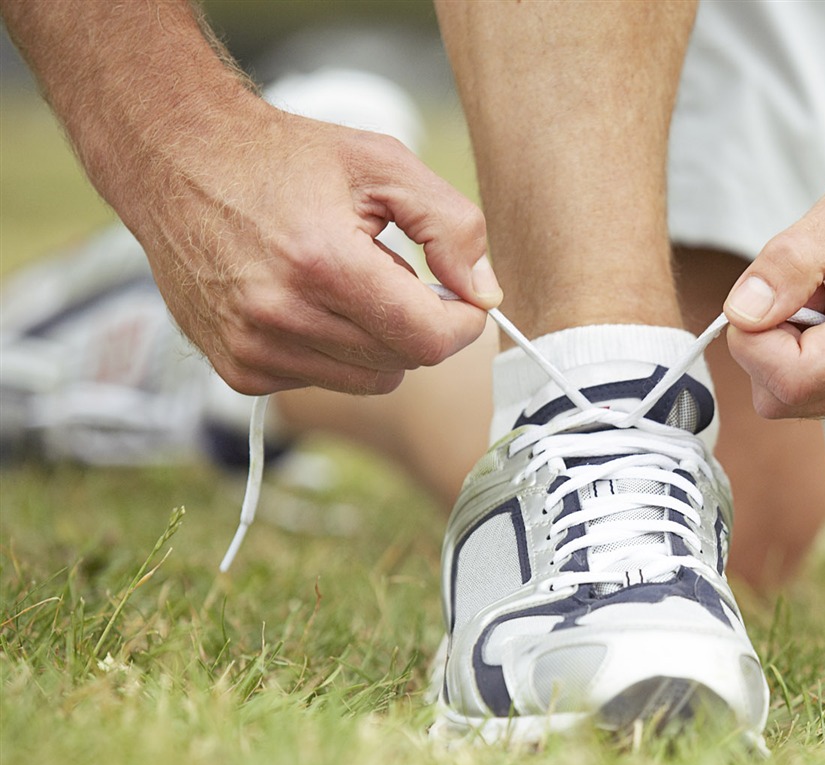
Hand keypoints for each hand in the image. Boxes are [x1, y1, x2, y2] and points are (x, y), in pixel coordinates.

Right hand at [127, 100, 500, 395]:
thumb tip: (483, 293)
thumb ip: (451, 226)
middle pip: (402, 362)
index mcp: (323, 263)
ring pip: (368, 379)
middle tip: (390, 271)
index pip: (428, 340)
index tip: (463, 298)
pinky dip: (332, 349)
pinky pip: (323, 381)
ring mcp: (254, 349)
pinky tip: (306, 300)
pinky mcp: (238, 368)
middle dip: (416, 322)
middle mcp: (282, 316)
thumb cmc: (284, 158)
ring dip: (375, 339)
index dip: (462, 324)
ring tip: (342, 281)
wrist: (176, 161)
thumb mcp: (383, 164)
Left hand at [723, 139, 824, 423]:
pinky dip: (818, 354)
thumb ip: (790, 263)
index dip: (753, 340)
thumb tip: (742, 314)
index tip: (763, 292)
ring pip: (801, 399)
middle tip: (809, 284)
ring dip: (796, 346)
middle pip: (787, 399)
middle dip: (772, 343)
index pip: (789, 381)